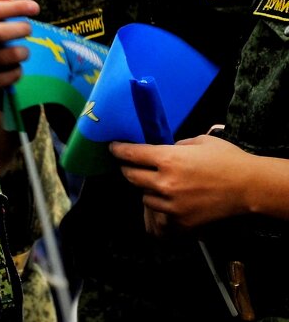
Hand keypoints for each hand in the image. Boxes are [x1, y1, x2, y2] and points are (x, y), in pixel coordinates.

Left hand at [111, 135, 255, 230]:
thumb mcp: (198, 141)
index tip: (113, 148)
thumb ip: (174, 145)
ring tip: (155, 184)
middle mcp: (164, 182)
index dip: (118, 150)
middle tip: (130, 165)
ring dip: (146, 190)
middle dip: (127, 169)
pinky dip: (160, 207)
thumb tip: (161, 149)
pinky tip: (167, 201)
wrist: (250, 187)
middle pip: (130, 176)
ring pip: (143, 197)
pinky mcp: (181, 221)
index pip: (130, 154)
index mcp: (167, 159)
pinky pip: (160, 214)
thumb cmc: (226, 159)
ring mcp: (172, 204)